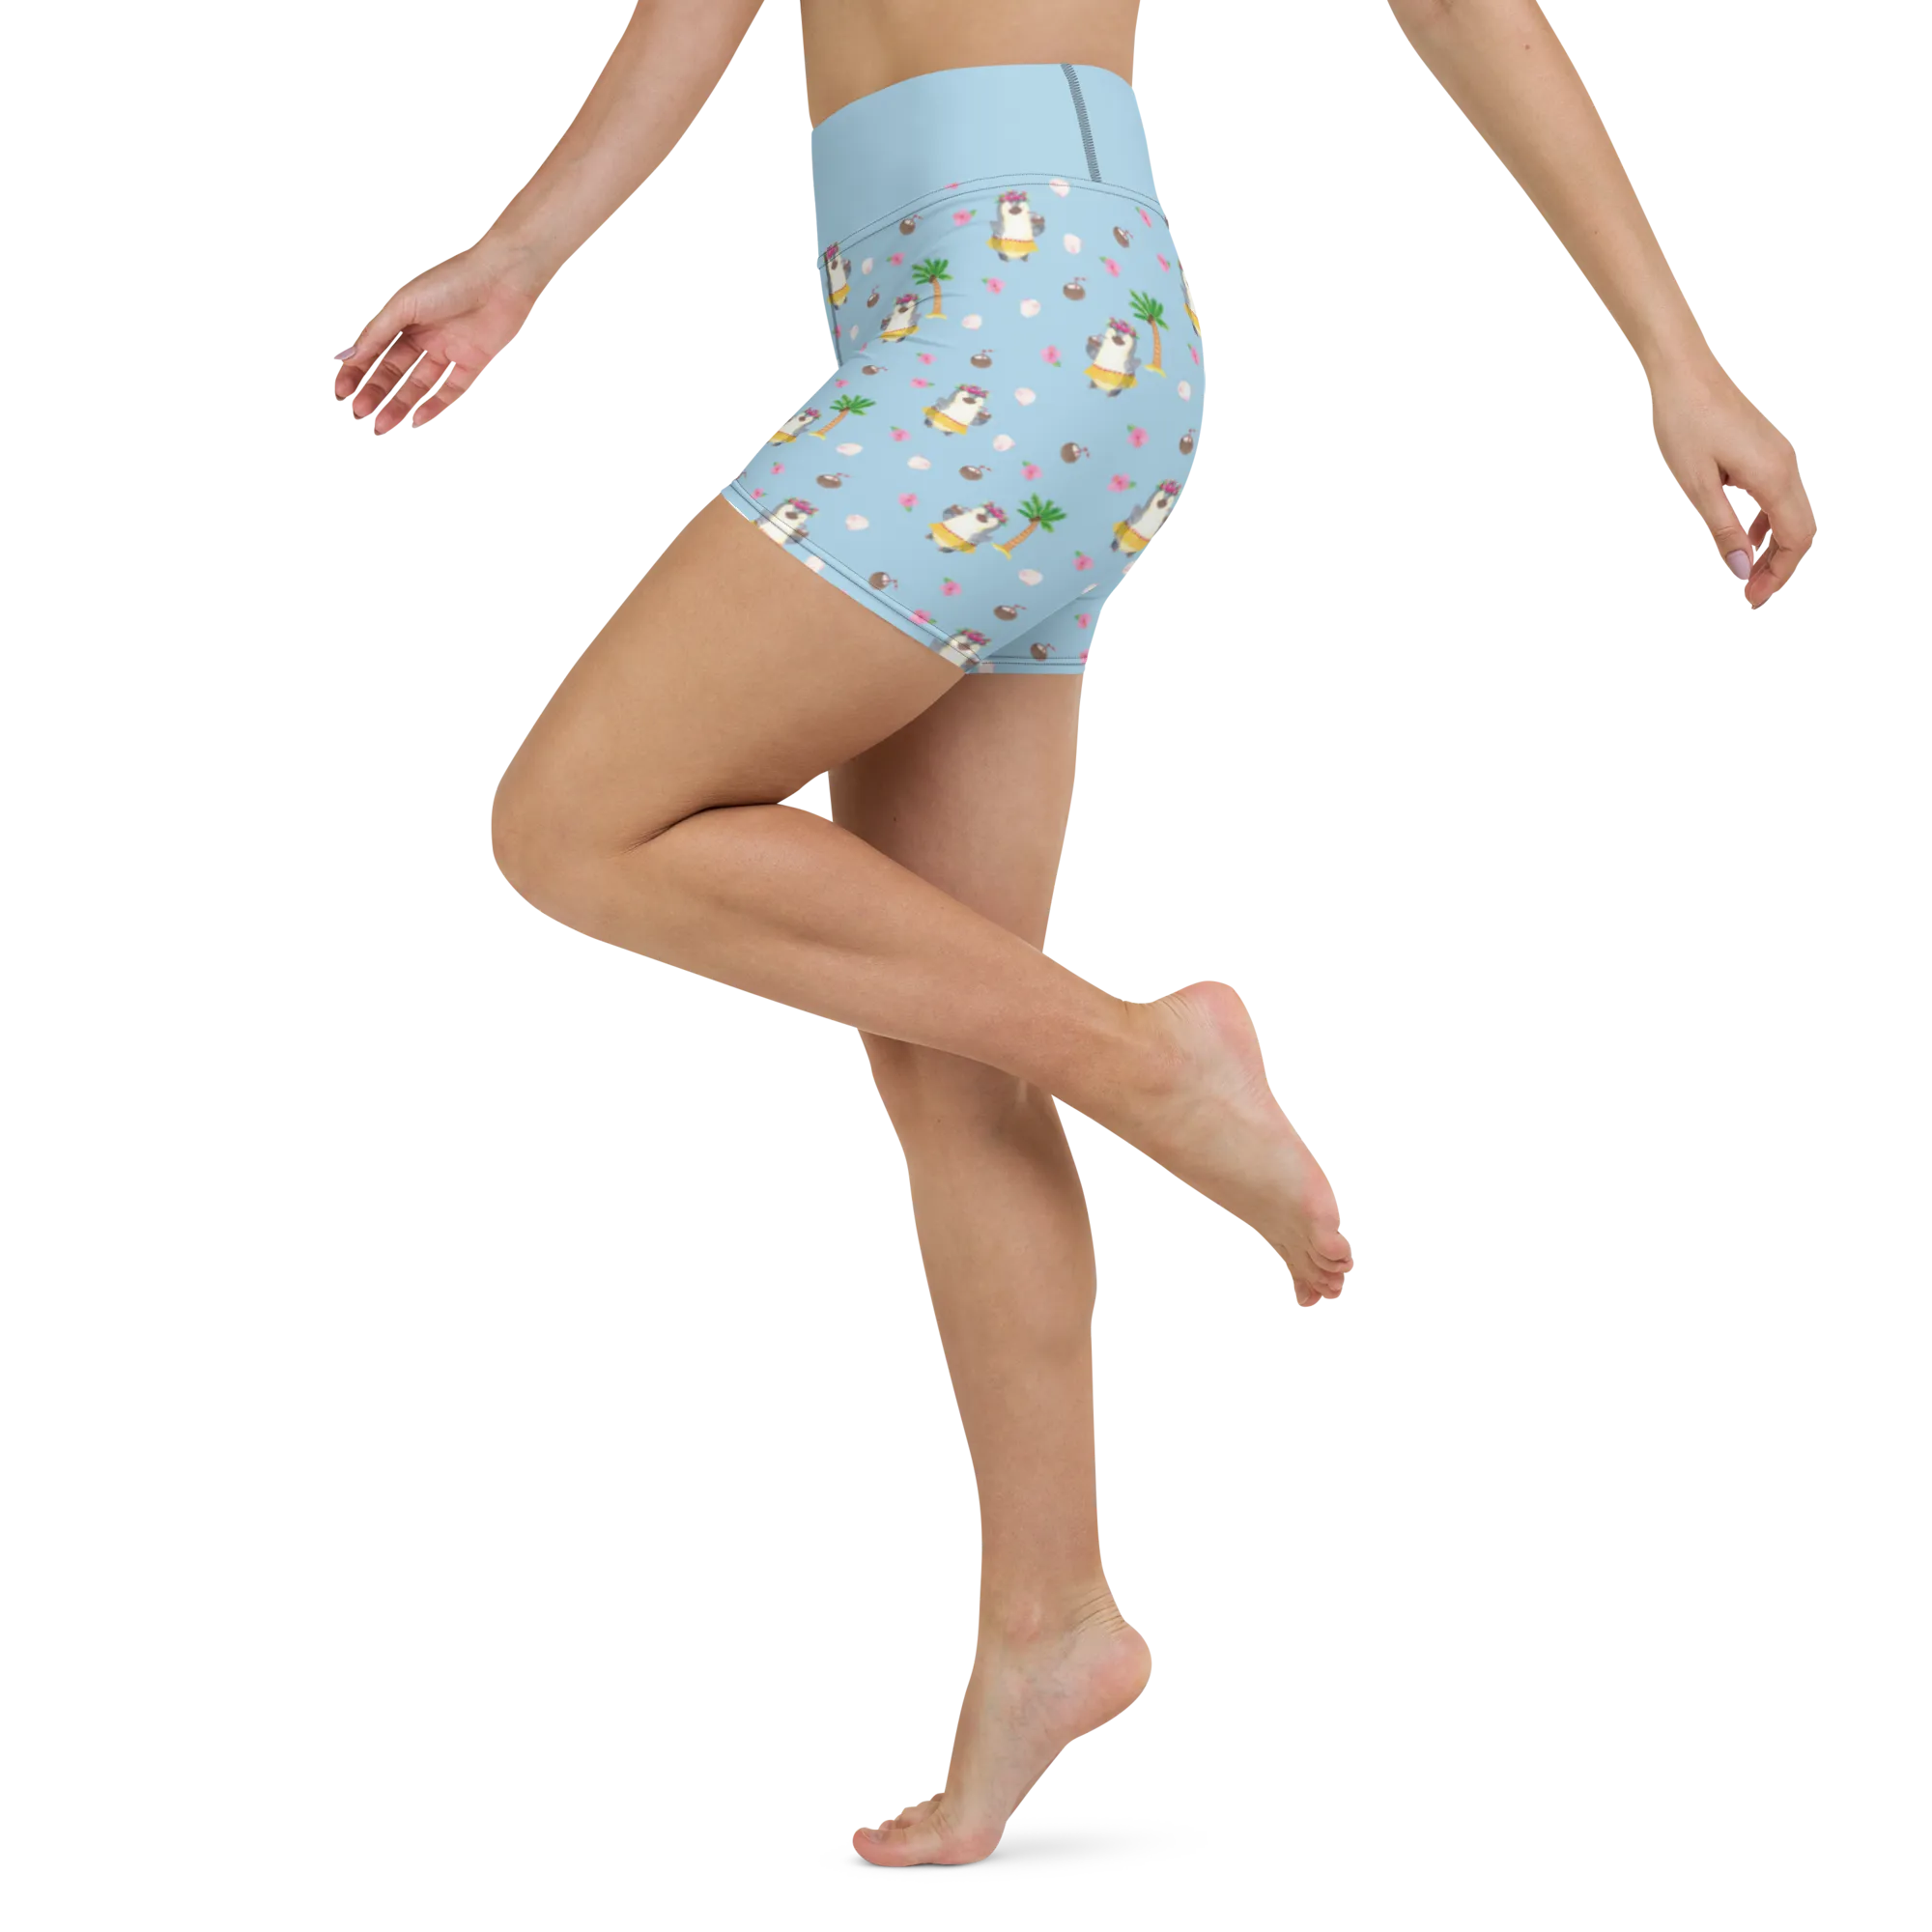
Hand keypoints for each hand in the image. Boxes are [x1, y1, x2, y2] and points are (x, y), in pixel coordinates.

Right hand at [333, 239, 546, 433]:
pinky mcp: (471, 364)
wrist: (500, 279)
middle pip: (394, 372)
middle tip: (360, 411)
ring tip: (382, 423)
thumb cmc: (452, 281)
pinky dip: (435, 405)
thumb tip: (352, 354)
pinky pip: (450, 390)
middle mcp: (424, 337)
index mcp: (404, 319)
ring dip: (400, 404)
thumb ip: (379, 332)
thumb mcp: (405, 305)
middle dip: (376, 392)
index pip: (375, 350)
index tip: (342, 390)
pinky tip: (418, 418)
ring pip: (419, 385)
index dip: (358, 371)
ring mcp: (447, 351)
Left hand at [1648, 353, 1816, 609]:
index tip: (1752, 598)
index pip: (1796, 539)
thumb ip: (1724, 529)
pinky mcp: (1767, 449)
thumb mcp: (1699, 485)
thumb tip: (1739, 569)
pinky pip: (1777, 495)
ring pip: (1790, 513)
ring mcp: (1779, 455)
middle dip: (1778, 566)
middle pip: (1800, 530)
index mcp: (1774, 477)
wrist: (1686, 372)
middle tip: (1749, 592)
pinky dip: (1765, 522)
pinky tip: (1743, 536)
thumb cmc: (1686, 423)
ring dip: (1771, 546)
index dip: (1778, 574)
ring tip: (1743, 571)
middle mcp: (1786, 465)